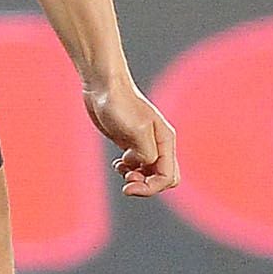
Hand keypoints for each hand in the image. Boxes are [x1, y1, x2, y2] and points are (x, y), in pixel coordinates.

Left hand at [88, 80, 178, 197]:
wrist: (103, 85)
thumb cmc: (119, 103)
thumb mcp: (135, 129)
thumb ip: (146, 151)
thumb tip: (147, 166)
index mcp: (166, 141)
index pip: (169, 177)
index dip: (151, 188)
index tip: (128, 185)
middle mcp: (159, 144)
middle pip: (163, 178)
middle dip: (146, 186)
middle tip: (126, 182)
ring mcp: (144, 143)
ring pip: (150, 173)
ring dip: (136, 179)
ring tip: (120, 168)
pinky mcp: (130, 142)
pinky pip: (137, 166)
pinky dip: (128, 170)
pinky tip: (117, 163)